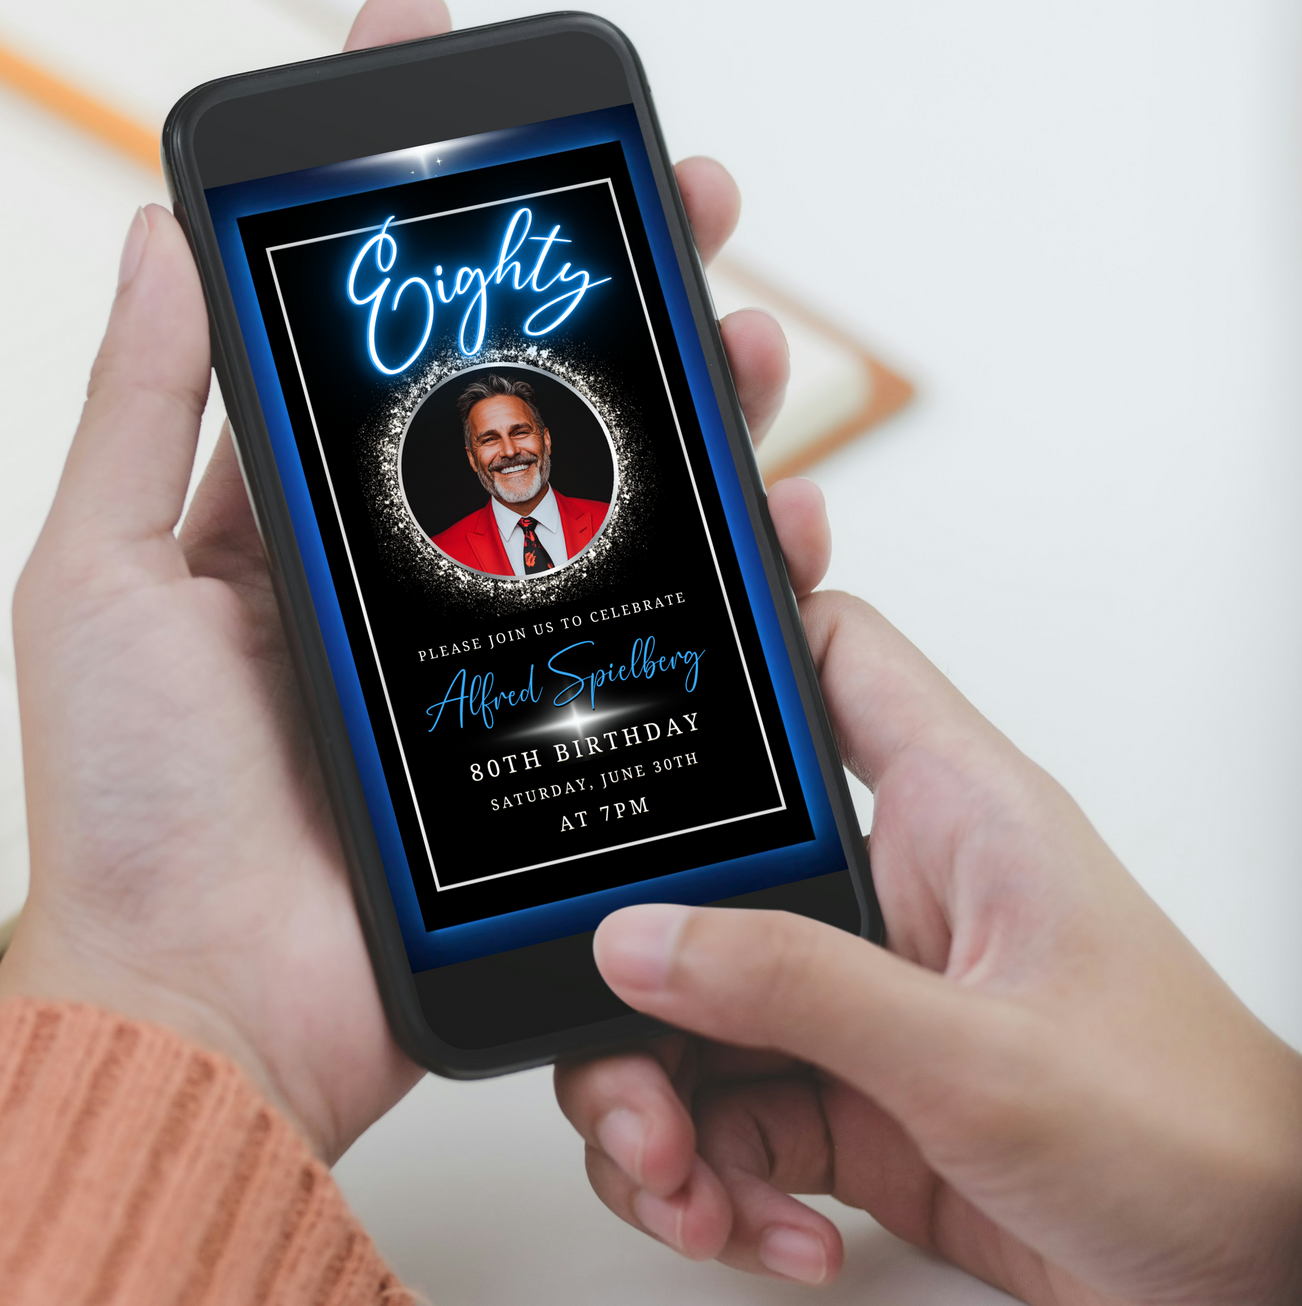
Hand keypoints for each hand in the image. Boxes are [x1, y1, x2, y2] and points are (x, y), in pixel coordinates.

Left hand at [0, 0, 805, 1161]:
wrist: (210, 1016)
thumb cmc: (134, 816)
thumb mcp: (100, 579)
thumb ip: (140, 411)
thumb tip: (155, 239)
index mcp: (280, 530)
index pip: (371, 348)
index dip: (425, 231)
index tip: (470, 113)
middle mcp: (387, 582)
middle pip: (521, 407)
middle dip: (603, 298)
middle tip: (674, 205)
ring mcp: (473, 661)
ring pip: (607, 506)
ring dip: (686, 407)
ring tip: (744, 337)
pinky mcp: (544, 740)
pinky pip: (653, 635)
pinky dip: (723, 568)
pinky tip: (773, 514)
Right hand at [556, 597, 1301, 1296]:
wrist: (1263, 1283)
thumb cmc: (1201, 1138)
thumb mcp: (981, 1058)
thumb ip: (799, 989)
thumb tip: (643, 939)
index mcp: (954, 816)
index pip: (831, 658)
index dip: (739, 625)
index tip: (628, 655)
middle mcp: (898, 896)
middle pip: (703, 878)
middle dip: (637, 984)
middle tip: (631, 1071)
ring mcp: (868, 1004)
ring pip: (694, 1016)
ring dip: (661, 1111)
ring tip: (684, 1179)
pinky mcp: (856, 1101)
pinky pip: (732, 1119)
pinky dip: (719, 1180)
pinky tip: (766, 1221)